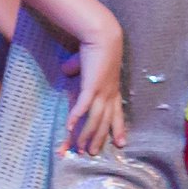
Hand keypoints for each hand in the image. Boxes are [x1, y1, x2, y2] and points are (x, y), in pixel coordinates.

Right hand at [61, 21, 128, 157]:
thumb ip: (77, 69)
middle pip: (105, 121)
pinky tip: (69, 127)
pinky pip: (83, 106)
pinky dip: (77, 117)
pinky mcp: (92, 86)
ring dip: (88, 135)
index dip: (118, 128)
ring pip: (95, 118)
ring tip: (81, 148)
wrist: (102, 35)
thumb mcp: (87, 63)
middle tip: (94, 153)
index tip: (121, 143)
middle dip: (100, 138)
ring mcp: (101, 91)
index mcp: (112, 89)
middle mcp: (109, 93)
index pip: (116, 113)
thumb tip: (67, 69)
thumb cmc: (97, 46)